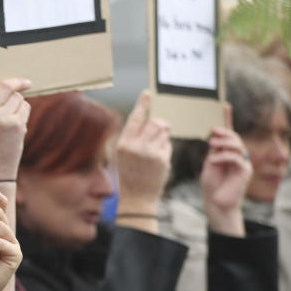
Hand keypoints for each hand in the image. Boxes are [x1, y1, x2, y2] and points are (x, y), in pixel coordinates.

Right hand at [0, 78, 31, 181]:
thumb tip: (13, 89)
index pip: (0, 87)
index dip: (15, 82)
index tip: (26, 83)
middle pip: (13, 93)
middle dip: (14, 99)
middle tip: (9, 113)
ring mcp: (6, 119)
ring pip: (21, 101)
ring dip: (18, 108)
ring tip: (9, 124)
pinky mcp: (17, 127)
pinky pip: (25, 110)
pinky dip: (23, 116)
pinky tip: (14, 129)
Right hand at [115, 91, 171, 213]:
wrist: (137, 197)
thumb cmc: (129, 174)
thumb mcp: (122, 155)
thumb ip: (132, 137)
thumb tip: (148, 118)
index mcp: (123, 143)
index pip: (136, 118)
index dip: (143, 104)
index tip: (148, 93)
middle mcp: (136, 147)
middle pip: (155, 122)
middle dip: (159, 124)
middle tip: (158, 130)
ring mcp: (150, 153)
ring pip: (164, 131)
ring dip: (162, 135)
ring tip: (155, 147)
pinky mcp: (162, 160)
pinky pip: (167, 145)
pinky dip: (164, 149)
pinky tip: (157, 160)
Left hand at [201, 104, 250, 236]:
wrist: (216, 203)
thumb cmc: (211, 185)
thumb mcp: (209, 164)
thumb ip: (213, 151)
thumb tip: (214, 135)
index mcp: (228, 153)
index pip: (229, 133)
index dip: (227, 119)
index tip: (224, 105)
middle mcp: (238, 156)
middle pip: (235, 137)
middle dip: (224, 132)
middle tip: (212, 131)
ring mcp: (243, 163)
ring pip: (237, 146)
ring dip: (224, 143)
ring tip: (211, 145)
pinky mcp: (245, 171)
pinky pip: (237, 158)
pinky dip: (224, 156)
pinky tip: (214, 160)